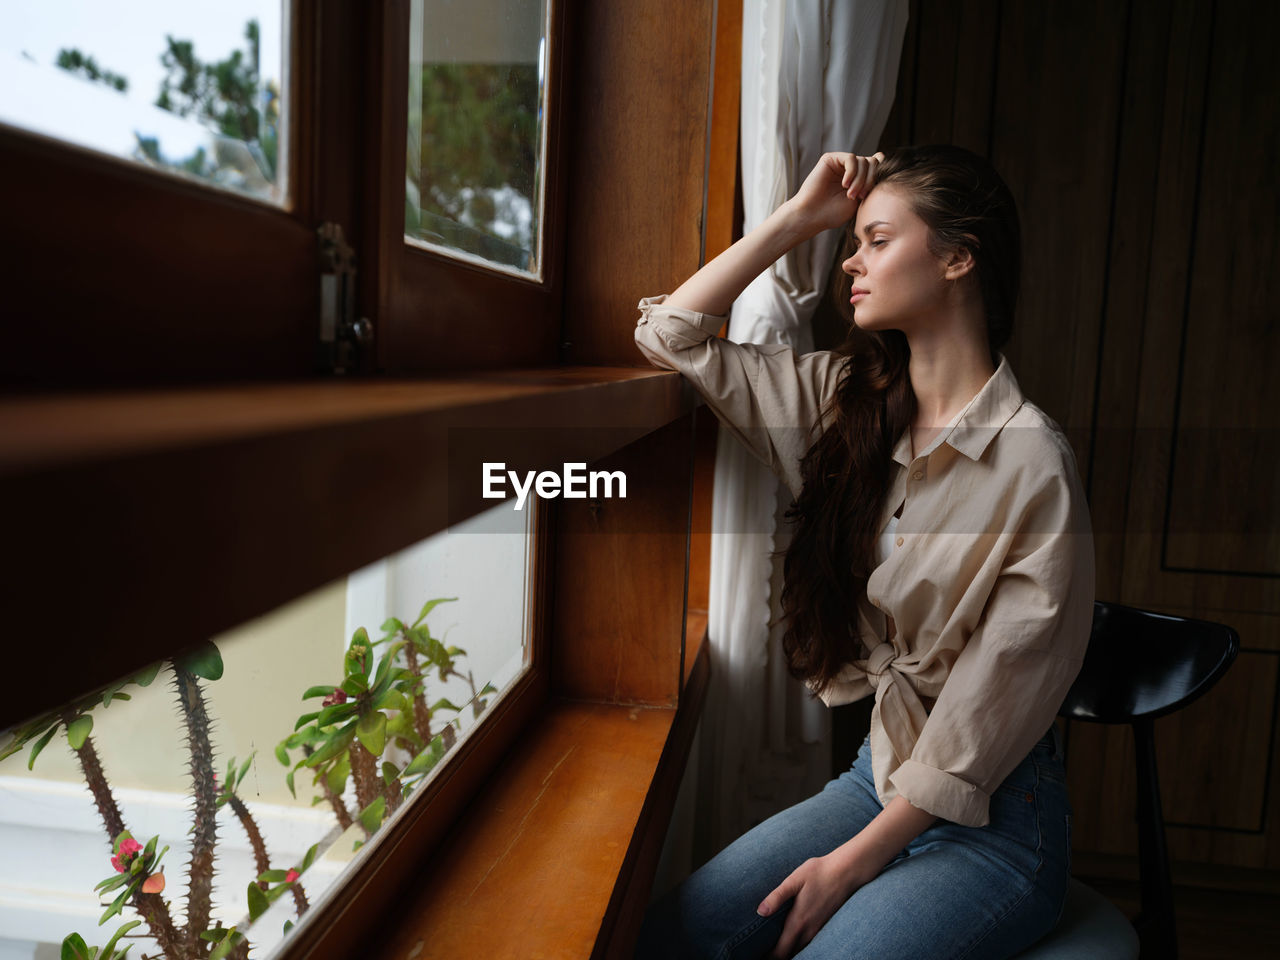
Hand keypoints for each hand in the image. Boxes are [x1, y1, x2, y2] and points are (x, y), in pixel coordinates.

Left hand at [756, 851, 874, 957]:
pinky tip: (792, 937)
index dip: (769, 957)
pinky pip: (809, 943)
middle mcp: (809, 931)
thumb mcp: (794, 880)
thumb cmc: (819, 872)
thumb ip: (777, 897)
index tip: (758, 954)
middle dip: (776, 956)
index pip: (781, 952)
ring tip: (774, 947)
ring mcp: (819, 930)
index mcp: (799, 922)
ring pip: (801, 950)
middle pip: (790, 955)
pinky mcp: (825, 925)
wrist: (847, 871)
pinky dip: (798, 946)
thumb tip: (760, 911)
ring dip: (788, 952)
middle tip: (762, 952)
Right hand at [787, 151, 884, 233]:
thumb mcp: (861, 199)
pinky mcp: (830, 159)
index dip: (879, 176)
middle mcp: (850, 168)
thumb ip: (872, 181)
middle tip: (861, 196)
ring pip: (863, 161)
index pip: (877, 166)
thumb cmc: (834, 213)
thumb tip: (881, 156)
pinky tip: (845, 185)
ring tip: (851, 194)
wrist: (812, 216)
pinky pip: (851, 158)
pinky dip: (852, 172)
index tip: (871, 194)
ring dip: (860, 179)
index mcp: (858, 178)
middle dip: (870, 180)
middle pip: (873, 163)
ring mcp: (840, 163)